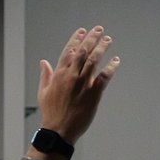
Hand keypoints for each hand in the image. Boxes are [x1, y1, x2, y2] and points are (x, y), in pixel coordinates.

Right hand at [34, 26, 118, 154]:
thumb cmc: (50, 112)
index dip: (76, 39)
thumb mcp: (43, 92)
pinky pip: (105, 76)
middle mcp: (71, 75)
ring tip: (108, 40)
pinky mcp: (94, 93)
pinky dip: (111, 67)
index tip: (83, 31)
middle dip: (92, 38)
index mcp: (59, 74)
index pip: (69, 51)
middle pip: (83, 51)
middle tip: (99, 29)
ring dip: (102, 48)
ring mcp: (83, 83)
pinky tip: (116, 60)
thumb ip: (46, 75)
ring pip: (94, 60)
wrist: (59, 130)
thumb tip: (44, 62)